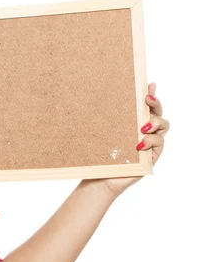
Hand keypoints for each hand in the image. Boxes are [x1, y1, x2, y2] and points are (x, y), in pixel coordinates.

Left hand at [83, 82, 169, 198]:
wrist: (99, 177)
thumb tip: (98, 94)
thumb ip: (106, 118)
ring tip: (142, 127)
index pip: (145, 105)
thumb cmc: (99, 154)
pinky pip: (160, 143)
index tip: (149, 83)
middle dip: (155, 102)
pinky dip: (151, 140)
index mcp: (132, 122)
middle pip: (158, 111)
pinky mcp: (153, 156)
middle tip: (147, 98)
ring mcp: (150, 143)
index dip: (150, 93)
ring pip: (164, 125)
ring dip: (155, 122)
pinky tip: (139, 144)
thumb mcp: (102, 132)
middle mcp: (145, 130)